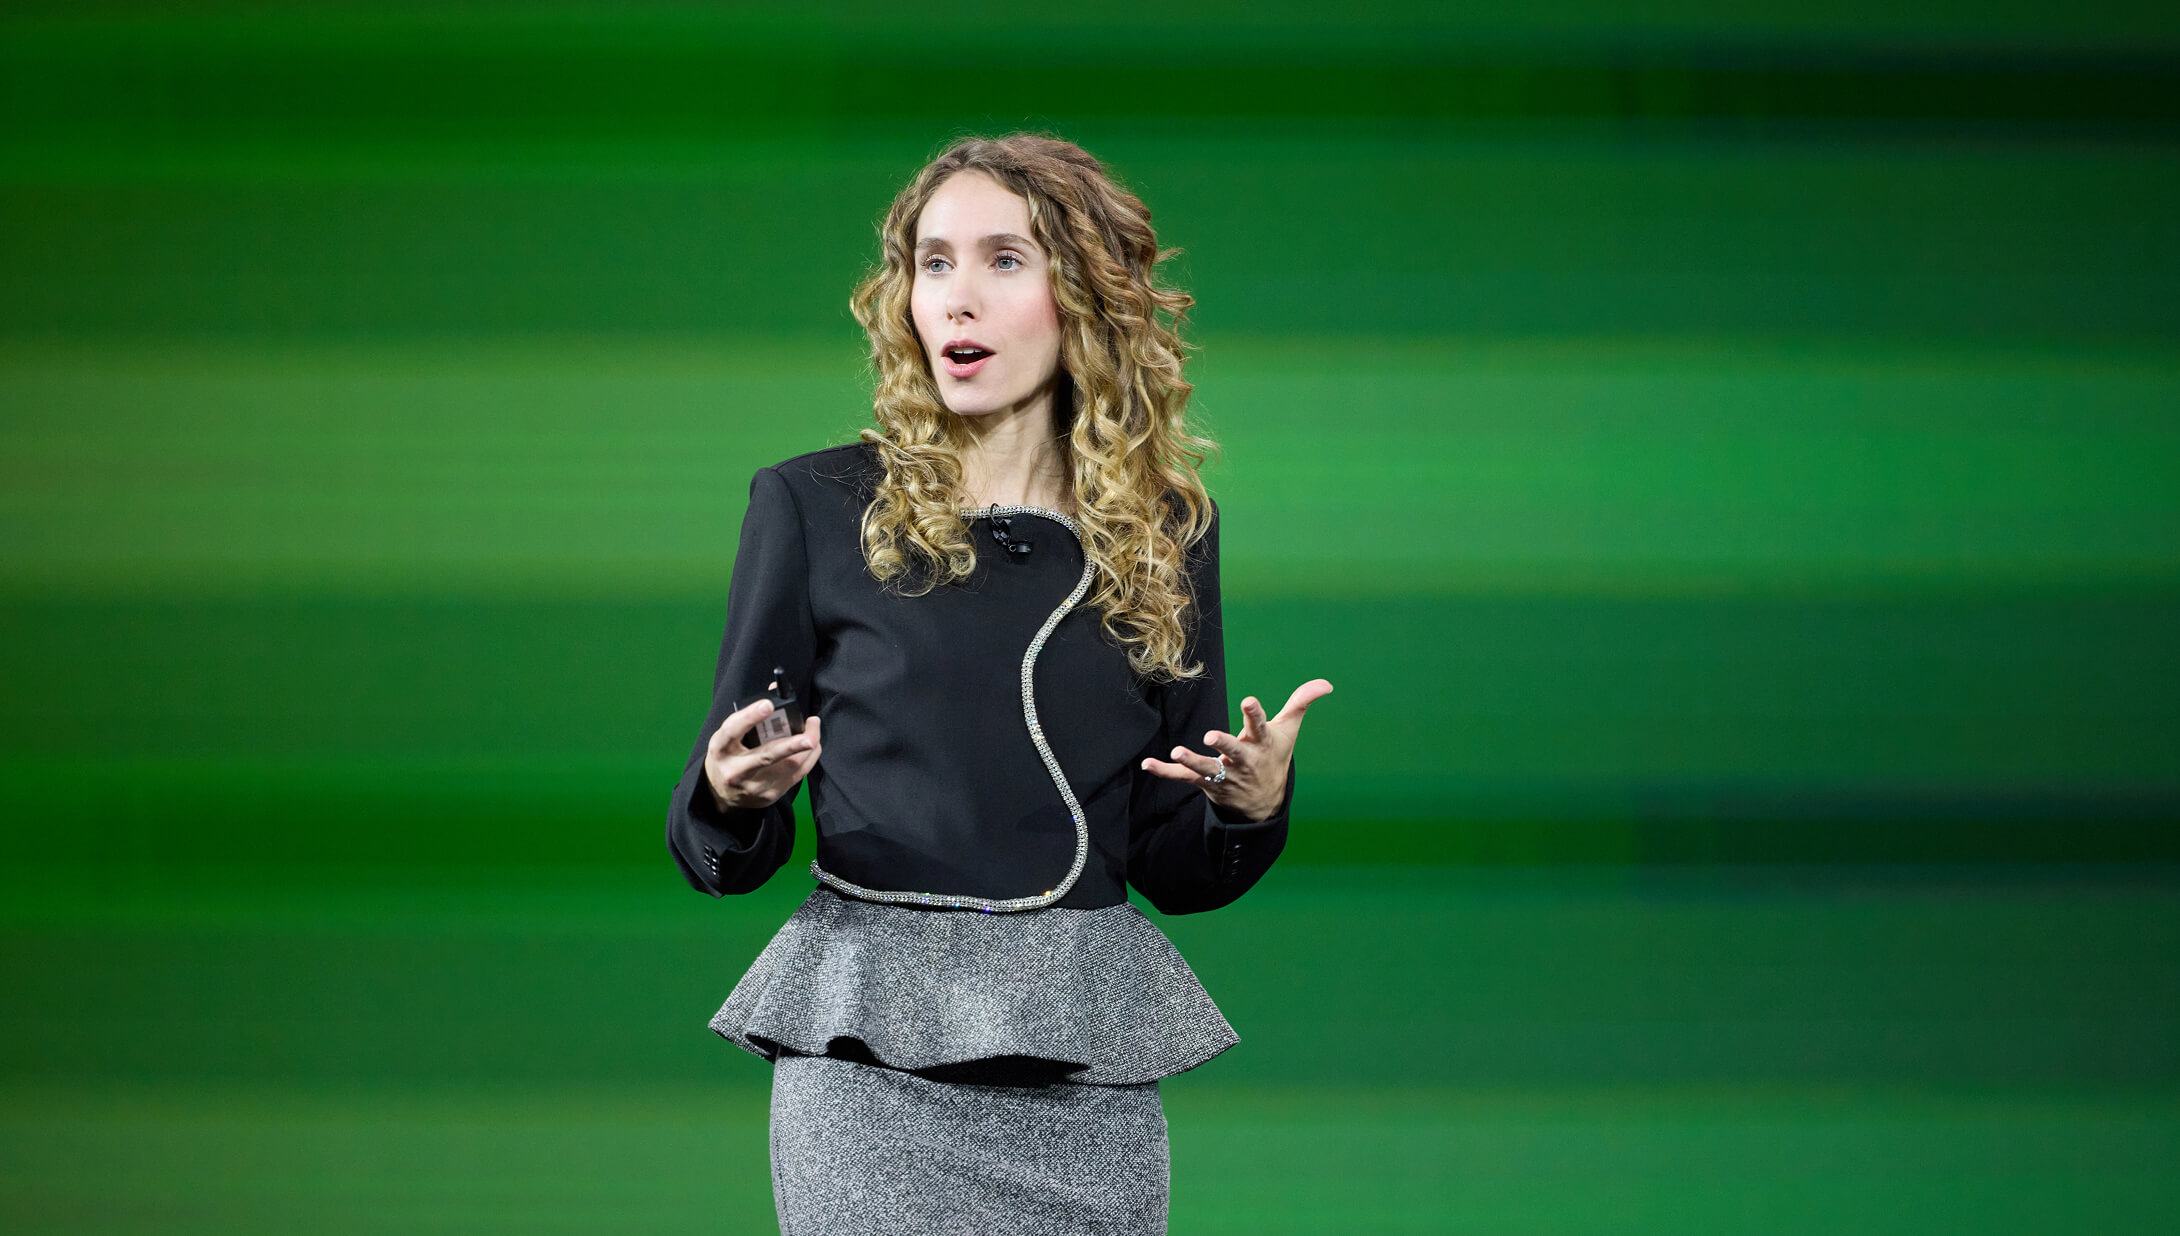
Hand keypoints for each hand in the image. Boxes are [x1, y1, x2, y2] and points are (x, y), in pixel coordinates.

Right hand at [704, 697, 821, 811]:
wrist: (722, 795)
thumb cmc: (727, 757)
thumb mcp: (727, 736)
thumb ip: (748, 716)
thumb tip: (775, 689)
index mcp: (721, 749)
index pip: (733, 731)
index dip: (750, 716)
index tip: (768, 705)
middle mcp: (736, 770)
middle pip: (766, 757)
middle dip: (791, 746)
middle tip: (810, 737)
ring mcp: (754, 786)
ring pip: (789, 767)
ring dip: (807, 747)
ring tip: (813, 728)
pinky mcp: (770, 795)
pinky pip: (797, 775)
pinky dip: (808, 757)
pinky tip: (812, 745)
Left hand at [1139, 678, 1332, 822]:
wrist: (1264, 803)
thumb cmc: (1274, 757)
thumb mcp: (1289, 731)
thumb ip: (1301, 703)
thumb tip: (1327, 683)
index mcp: (1262, 744)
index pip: (1260, 727)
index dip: (1254, 714)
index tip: (1248, 701)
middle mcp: (1243, 761)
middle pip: (1233, 752)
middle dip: (1223, 744)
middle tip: (1210, 734)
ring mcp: (1224, 774)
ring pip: (1207, 769)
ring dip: (1192, 761)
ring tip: (1178, 751)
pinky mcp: (1207, 783)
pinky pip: (1183, 779)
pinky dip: (1166, 772)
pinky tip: (1148, 764)